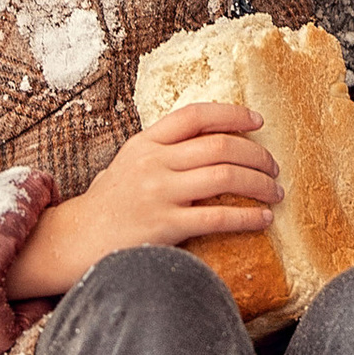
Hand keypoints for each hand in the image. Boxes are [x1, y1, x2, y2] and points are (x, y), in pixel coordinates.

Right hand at [6, 99, 279, 296]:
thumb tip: (209, 140)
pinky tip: (264, 220)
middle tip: (274, 166)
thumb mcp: (130, 163)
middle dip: (257, 154)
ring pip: (225, 176)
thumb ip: (163, 149)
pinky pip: (218, 217)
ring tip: (275, 192)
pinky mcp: (165, 226)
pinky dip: (248, 217)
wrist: (78, 241)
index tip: (258, 121)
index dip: (232, 114)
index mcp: (146, 142)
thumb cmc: (110, 204)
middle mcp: (154, 162)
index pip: (195, 115)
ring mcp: (159, 193)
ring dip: (259, 183)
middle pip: (220, 145)